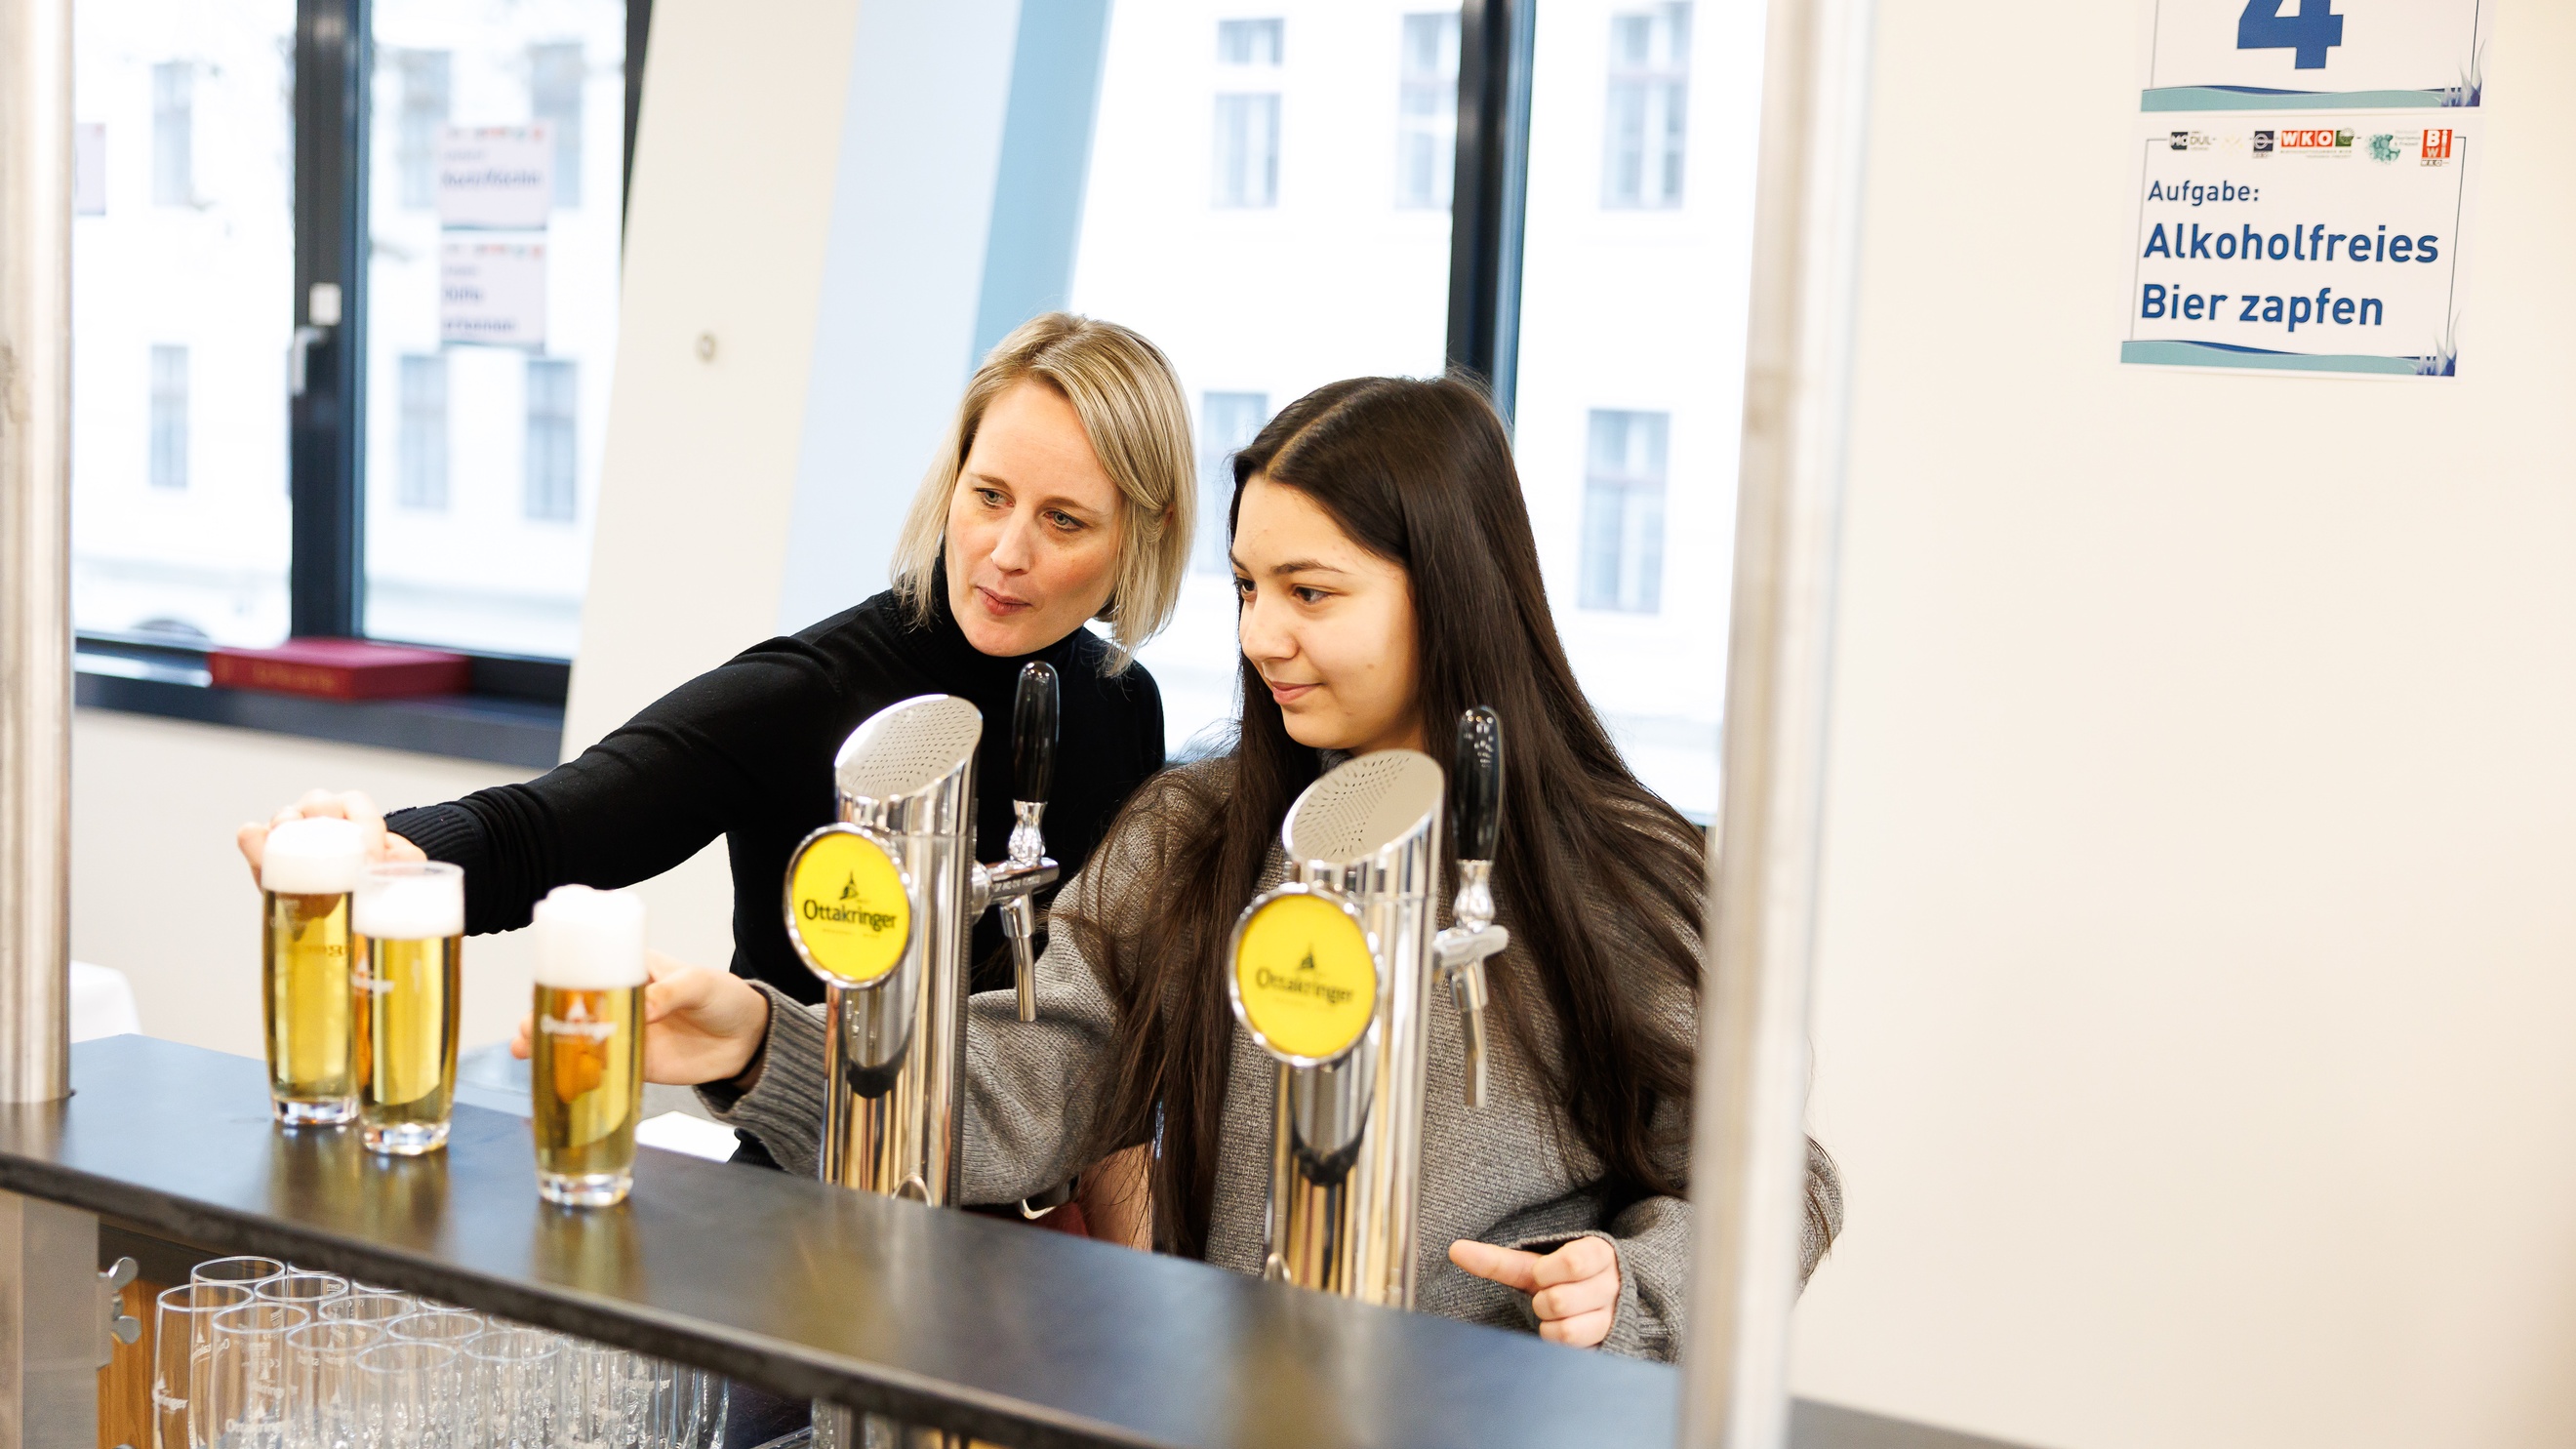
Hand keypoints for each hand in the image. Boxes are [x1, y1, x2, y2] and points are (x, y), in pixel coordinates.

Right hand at [237, 789, 424, 885]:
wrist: (342, 899)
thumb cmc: (372, 877)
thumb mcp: (398, 869)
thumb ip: (406, 861)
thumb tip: (398, 860)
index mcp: (353, 810)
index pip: (359, 806)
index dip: (367, 831)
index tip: (372, 863)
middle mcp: (319, 812)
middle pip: (318, 802)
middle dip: (326, 824)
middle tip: (333, 857)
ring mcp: (288, 828)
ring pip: (284, 816)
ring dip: (289, 831)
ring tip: (300, 857)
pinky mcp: (262, 849)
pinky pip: (251, 836)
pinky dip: (254, 842)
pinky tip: (261, 854)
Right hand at [512, 954, 771, 1086]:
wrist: (747, 1039)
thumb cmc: (724, 997)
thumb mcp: (699, 983)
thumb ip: (671, 993)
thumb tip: (645, 1008)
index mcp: (633, 970)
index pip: (588, 968)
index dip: (559, 978)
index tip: (537, 989)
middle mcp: (621, 1001)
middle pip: (572, 1007)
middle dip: (542, 1016)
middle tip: (524, 1028)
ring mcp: (625, 1033)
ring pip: (578, 1039)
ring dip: (550, 1044)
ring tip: (525, 1050)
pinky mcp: (634, 1063)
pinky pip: (599, 1069)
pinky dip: (577, 1074)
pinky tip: (555, 1079)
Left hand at [1449, 1236, 1620, 1348]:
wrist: (1598, 1299)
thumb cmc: (1559, 1278)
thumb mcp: (1534, 1266)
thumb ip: (1498, 1260)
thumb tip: (1454, 1249)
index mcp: (1596, 1253)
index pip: (1575, 1262)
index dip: (1547, 1273)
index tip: (1542, 1274)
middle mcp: (1611, 1283)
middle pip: (1560, 1300)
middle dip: (1542, 1301)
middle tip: (1547, 1295)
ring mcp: (1614, 1314)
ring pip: (1566, 1328)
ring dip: (1548, 1323)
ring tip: (1554, 1313)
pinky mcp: (1611, 1339)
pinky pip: (1573, 1347)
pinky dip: (1556, 1339)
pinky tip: (1561, 1328)